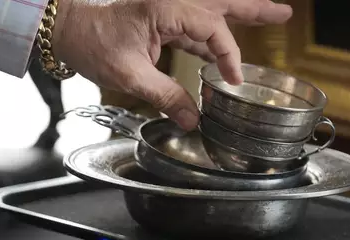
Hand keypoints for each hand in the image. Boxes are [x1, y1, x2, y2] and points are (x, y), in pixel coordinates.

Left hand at [52, 0, 292, 129]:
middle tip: (285, 12)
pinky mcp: (162, 20)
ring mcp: (168, 10)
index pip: (212, 28)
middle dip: (255, 9)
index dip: (228, 55)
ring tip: (271, 15)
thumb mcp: (129, 75)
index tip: (234, 80)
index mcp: (165, 7)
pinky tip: (225, 50)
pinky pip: (196, 27)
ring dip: (241, 16)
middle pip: (223, 4)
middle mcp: (171, 3)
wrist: (65, 28)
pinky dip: (213, 38)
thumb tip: (193, 118)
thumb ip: (165, 96)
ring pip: (213, 13)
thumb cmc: (90, 42)